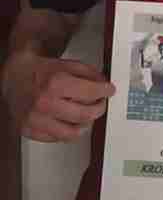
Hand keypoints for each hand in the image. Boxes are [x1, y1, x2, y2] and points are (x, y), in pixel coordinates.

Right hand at [1, 52, 115, 142]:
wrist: (13, 77)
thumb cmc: (39, 70)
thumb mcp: (66, 63)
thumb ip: (87, 73)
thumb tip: (103, 84)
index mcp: (55, 83)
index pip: (90, 92)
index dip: (105, 91)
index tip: (110, 90)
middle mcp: (45, 103)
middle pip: (85, 115)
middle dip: (99, 109)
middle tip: (101, 103)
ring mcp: (36, 120)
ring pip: (72, 133)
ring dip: (85, 124)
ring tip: (87, 114)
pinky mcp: (29, 131)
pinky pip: (57, 139)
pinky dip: (68, 131)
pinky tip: (70, 121)